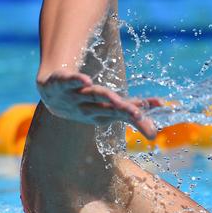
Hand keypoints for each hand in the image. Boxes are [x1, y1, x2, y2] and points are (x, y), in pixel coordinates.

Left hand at [37, 70, 160, 138]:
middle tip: (138, 116)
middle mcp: (89, 107)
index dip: (139, 120)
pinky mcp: (59, 83)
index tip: (153, 132)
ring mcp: (73, 96)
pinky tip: (86, 80)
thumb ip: (133, 106)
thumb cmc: (84, 101)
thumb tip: (162, 105)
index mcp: (103, 113)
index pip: (124, 116)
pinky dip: (76, 81)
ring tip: (117, 99)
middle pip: (110, 109)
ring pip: (92, 96)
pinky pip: (67, 81)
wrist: (49, 94)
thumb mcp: (108, 106)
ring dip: (104, 97)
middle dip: (124, 112)